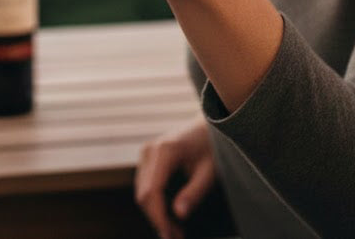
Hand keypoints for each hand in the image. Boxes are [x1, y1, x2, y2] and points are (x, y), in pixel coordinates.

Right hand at [135, 120, 215, 238]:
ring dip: (156, 214)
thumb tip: (179, 215)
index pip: (152, 191)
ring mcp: (146, 153)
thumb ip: (194, 192)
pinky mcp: (148, 159)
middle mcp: (149, 150)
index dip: (159, 217)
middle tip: (177, 238)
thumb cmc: (212, 147)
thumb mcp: (209, 171)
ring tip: (177, 231)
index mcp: (164, 151)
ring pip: (142, 192)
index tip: (171, 236)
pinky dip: (156, 204)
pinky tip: (171, 216)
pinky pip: (146, 186)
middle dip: (157, 219)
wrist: (208, 126)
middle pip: (143, 194)